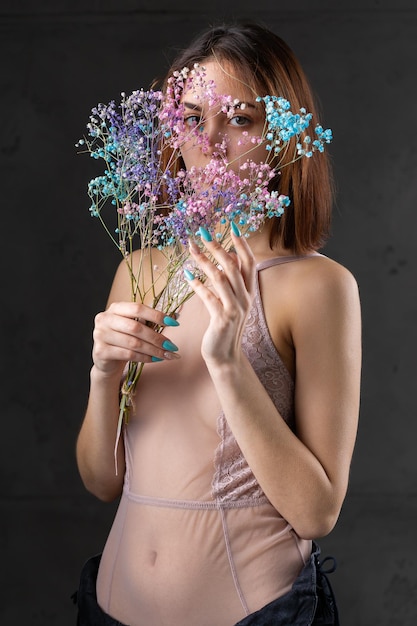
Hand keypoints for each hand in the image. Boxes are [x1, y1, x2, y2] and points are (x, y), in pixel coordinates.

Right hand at [92, 302, 179, 376]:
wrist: (107, 361)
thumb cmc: (124, 340)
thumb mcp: (134, 327)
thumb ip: (148, 322)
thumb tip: (174, 318)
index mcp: (115, 308)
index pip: (138, 308)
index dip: (156, 315)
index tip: (174, 323)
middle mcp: (105, 319)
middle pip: (136, 327)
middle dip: (157, 337)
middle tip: (171, 346)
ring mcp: (101, 335)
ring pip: (133, 343)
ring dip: (154, 350)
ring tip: (166, 355)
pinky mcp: (101, 351)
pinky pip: (128, 354)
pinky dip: (145, 358)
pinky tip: (155, 359)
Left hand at [186, 225, 255, 364]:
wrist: (225, 356)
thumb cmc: (225, 326)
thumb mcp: (231, 301)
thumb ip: (230, 281)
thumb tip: (227, 256)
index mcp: (249, 292)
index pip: (249, 262)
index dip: (242, 244)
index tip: (232, 226)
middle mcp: (245, 299)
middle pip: (234, 267)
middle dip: (218, 248)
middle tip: (204, 233)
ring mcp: (235, 309)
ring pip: (221, 279)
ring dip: (204, 262)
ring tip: (191, 249)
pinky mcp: (222, 319)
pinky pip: (209, 297)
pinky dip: (197, 285)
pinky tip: (187, 275)